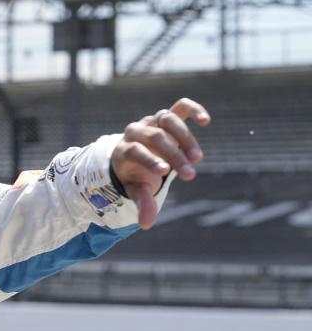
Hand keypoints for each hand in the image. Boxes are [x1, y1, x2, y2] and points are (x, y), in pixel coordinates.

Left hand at [112, 98, 210, 228]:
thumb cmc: (135, 176)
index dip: (149, 160)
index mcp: (124, 149)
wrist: (136, 157)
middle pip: (155, 137)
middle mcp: (137, 131)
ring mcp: (152, 121)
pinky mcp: (168, 116)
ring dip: (185, 138)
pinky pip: (181, 106)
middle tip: (190, 175)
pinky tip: (206, 121)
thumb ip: (142, 203)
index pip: (135, 151)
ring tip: (198, 159)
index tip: (165, 173)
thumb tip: (146, 224)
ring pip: (168, 120)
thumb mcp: (136, 190)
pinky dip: (193, 110)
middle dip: (173, 156)